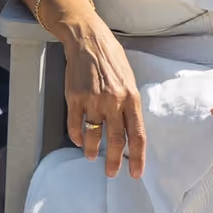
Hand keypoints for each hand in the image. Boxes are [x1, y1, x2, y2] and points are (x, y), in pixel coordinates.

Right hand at [60, 23, 146, 178]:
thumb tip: (128, 126)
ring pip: (93, 135)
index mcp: (131, 98)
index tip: (136, 172)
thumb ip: (129, 103)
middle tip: (111, 173)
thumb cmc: (111, 57)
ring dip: (92, 150)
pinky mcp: (75, 97)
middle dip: (114, 161)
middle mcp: (113, 102)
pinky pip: (75, 124)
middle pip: (116, 140)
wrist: (88, 40)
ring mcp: (93, 100)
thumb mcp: (129, 79)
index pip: (137, 135)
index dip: (138, 157)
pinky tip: (78, 140)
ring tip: (91, 156)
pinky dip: (76, 136)